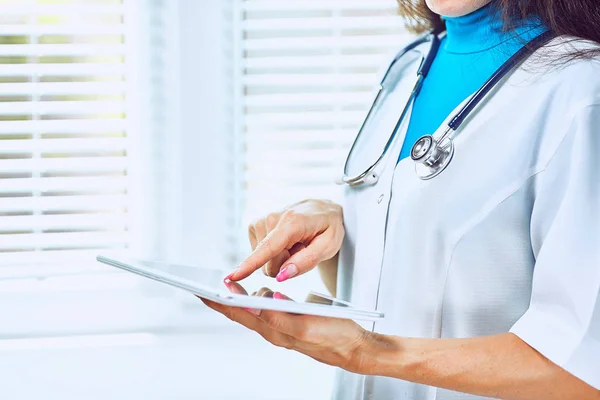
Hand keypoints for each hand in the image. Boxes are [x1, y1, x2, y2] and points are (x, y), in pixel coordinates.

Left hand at [200, 298, 372, 373]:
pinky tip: (257, 294)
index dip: (217, 302)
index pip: (238, 314)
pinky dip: (257, 300)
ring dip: (236, 299)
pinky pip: (267, 311)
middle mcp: (274, 330)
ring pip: (252, 312)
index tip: (198, 290)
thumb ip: (281, 317)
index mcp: (274, 329)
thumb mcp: (307, 325)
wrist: (355, 347)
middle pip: (240, 313)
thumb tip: (255, 305)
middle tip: (200, 286)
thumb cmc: (334, 336)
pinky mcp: (291, 323)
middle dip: (220, 300)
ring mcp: (282, 327)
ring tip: (222, 286)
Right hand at [227, 199, 343, 281]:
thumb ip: (306, 261)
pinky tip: (286, 241)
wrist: (322, 208)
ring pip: (263, 260)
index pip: (269, 248)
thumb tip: (282, 275)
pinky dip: (273, 252)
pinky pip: (260, 253)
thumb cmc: (328, 227)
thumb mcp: (329, 246)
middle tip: (302, 249)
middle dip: (285, 264)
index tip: (233, 275)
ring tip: (296, 243)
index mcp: (292, 222)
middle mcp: (272, 217)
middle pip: (268, 262)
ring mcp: (262, 220)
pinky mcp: (256, 224)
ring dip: (280, 257)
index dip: (251, 264)